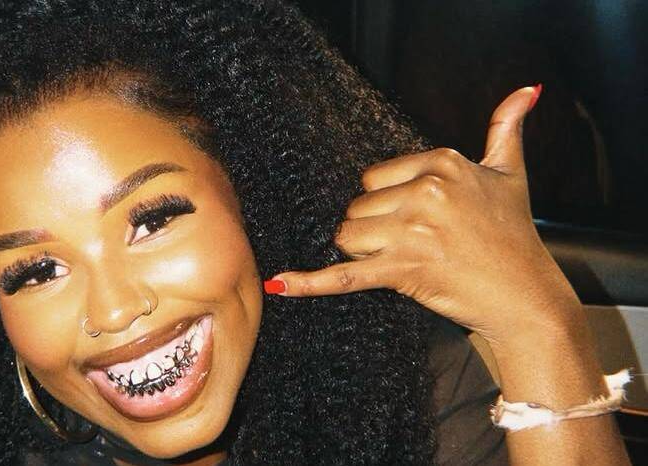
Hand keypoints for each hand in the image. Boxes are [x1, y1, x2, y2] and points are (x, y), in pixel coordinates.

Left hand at [269, 85, 581, 343]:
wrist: (526, 297)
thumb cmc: (515, 236)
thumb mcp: (511, 174)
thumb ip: (506, 127)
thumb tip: (525, 90)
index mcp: (442, 163)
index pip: (374, 178)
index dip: (388, 203)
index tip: (419, 218)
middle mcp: (426, 192)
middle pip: (358, 208)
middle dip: (375, 230)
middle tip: (417, 244)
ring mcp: (412, 232)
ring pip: (348, 237)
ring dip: (366, 254)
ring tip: (406, 261)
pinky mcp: (402, 269)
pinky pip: (345, 275)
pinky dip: (310, 282)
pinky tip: (280, 282)